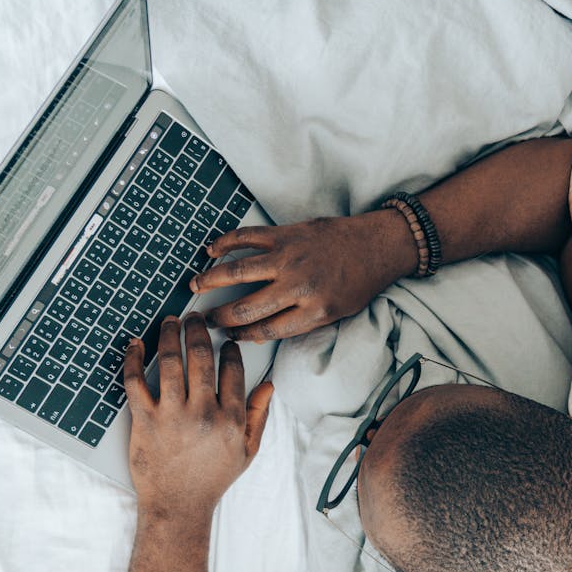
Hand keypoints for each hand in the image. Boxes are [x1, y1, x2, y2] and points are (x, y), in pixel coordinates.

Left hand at [123, 314, 273, 516]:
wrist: (177, 506)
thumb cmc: (211, 480)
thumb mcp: (247, 451)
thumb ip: (258, 416)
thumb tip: (268, 386)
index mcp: (230, 418)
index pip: (232, 370)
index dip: (229, 349)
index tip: (225, 341)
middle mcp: (203, 412)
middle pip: (201, 357)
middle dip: (198, 330)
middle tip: (195, 318)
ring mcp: (172, 414)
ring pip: (170, 361)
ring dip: (169, 334)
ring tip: (170, 322)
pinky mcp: (145, 420)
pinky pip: (135, 381)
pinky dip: (133, 359)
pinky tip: (135, 344)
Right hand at [191, 213, 411, 341]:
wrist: (376, 245)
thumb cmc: (358, 282)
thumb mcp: (336, 313)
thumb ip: (299, 324)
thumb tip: (257, 335)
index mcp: (314, 311)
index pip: (267, 330)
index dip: (243, 336)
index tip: (230, 336)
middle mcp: (298, 286)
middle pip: (248, 307)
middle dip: (222, 316)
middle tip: (207, 318)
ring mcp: (290, 257)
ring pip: (239, 271)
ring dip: (211, 279)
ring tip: (195, 285)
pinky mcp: (286, 234)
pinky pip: (248, 237)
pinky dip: (226, 242)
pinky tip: (211, 251)